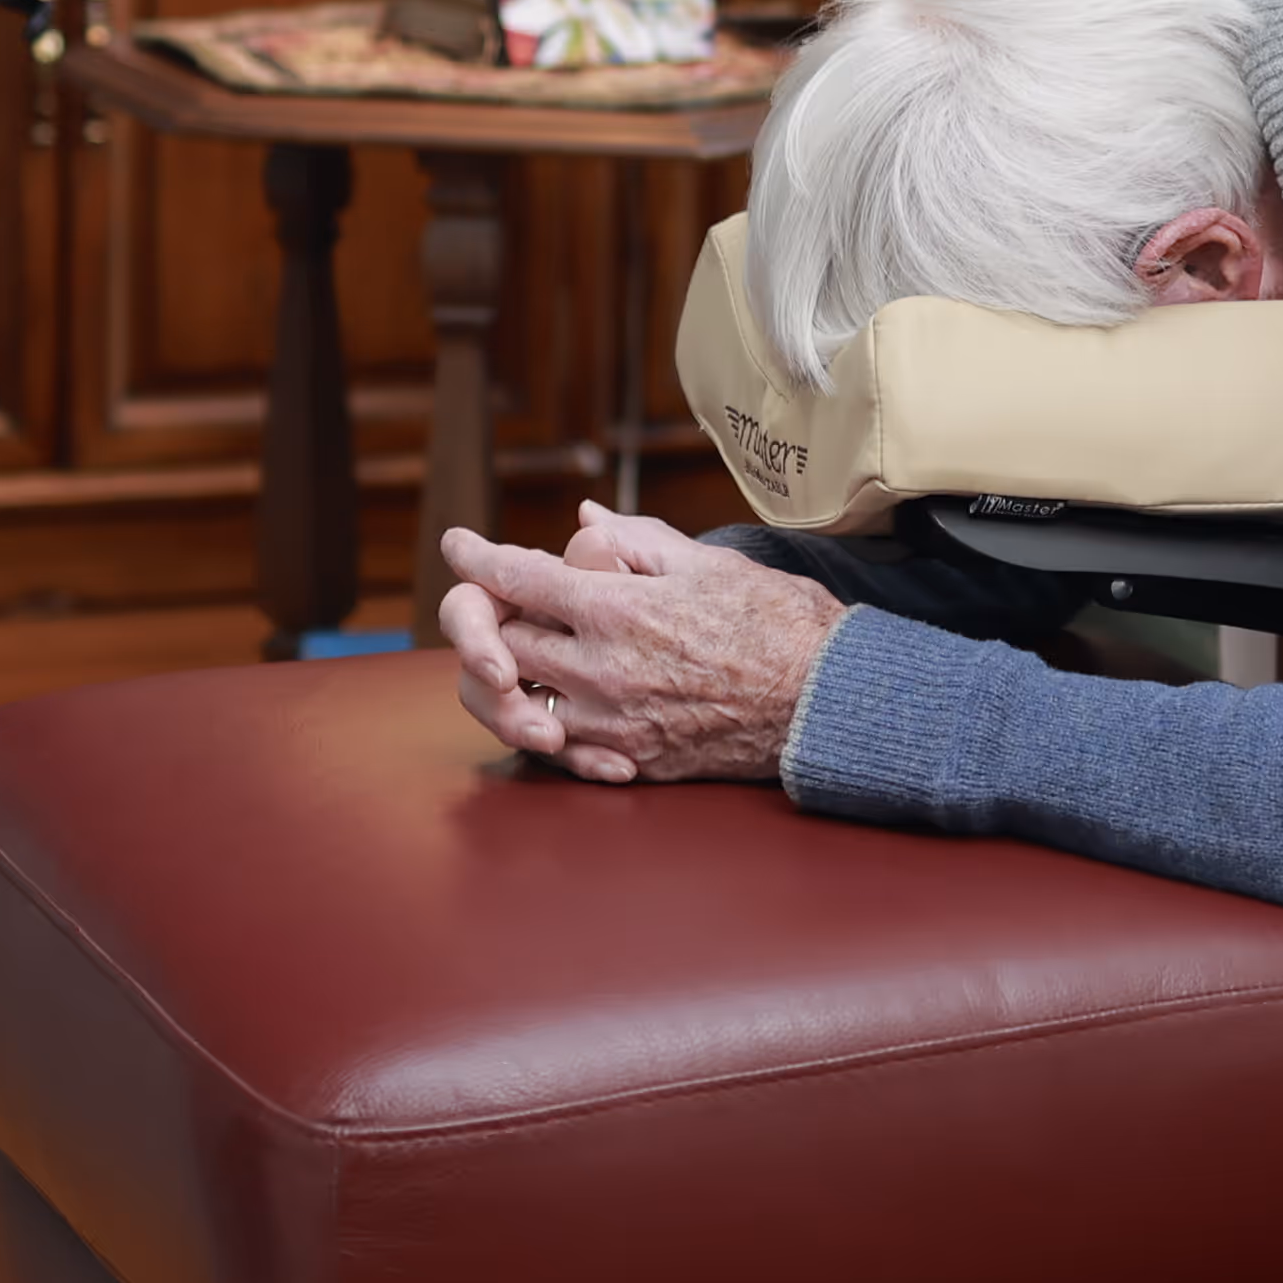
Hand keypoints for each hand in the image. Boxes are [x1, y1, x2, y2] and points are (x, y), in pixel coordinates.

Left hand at [439, 503, 847, 784]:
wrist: (825, 700)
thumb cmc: (778, 622)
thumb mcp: (708, 561)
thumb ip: (635, 540)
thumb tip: (583, 522)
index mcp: (618, 609)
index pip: (518, 579)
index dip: (477, 557)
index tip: (457, 543)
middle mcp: (603, 669)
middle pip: (500, 646)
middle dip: (482, 621)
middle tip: (494, 604)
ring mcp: (614, 722)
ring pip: (518, 704)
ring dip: (506, 678)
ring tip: (516, 658)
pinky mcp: (632, 760)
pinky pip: (559, 750)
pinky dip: (545, 724)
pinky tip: (554, 707)